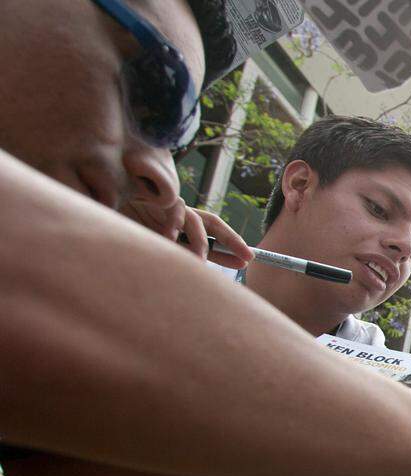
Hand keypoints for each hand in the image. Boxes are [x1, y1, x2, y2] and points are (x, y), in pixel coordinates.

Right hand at [124, 197, 252, 269]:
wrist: (93, 213)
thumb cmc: (121, 238)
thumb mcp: (156, 251)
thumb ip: (178, 258)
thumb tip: (201, 273)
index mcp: (177, 227)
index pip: (210, 234)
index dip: (230, 246)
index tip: (247, 261)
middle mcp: (175, 215)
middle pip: (210, 222)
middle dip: (231, 239)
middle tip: (247, 257)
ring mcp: (164, 206)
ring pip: (195, 219)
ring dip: (199, 241)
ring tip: (198, 260)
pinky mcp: (152, 197)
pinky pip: (172, 209)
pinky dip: (172, 224)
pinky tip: (167, 239)